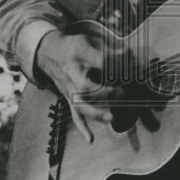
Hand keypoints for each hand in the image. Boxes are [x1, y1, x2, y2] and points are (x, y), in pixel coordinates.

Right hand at [34, 28, 125, 143]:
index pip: (100, 61)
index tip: (130, 66)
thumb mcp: (88, 40)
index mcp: (79, 53)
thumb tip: (129, 55)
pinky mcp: (68, 98)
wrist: (49, 53)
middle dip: (105, 93)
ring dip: (95, 113)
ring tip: (110, 117)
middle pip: (86, 87)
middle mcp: (72, 72)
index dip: (117, 64)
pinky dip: (82, 128)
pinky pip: (74, 114)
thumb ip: (107, 49)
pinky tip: (90, 139)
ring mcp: (68, 87)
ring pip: (79, 104)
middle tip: (122, 93)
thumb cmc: (74, 46)